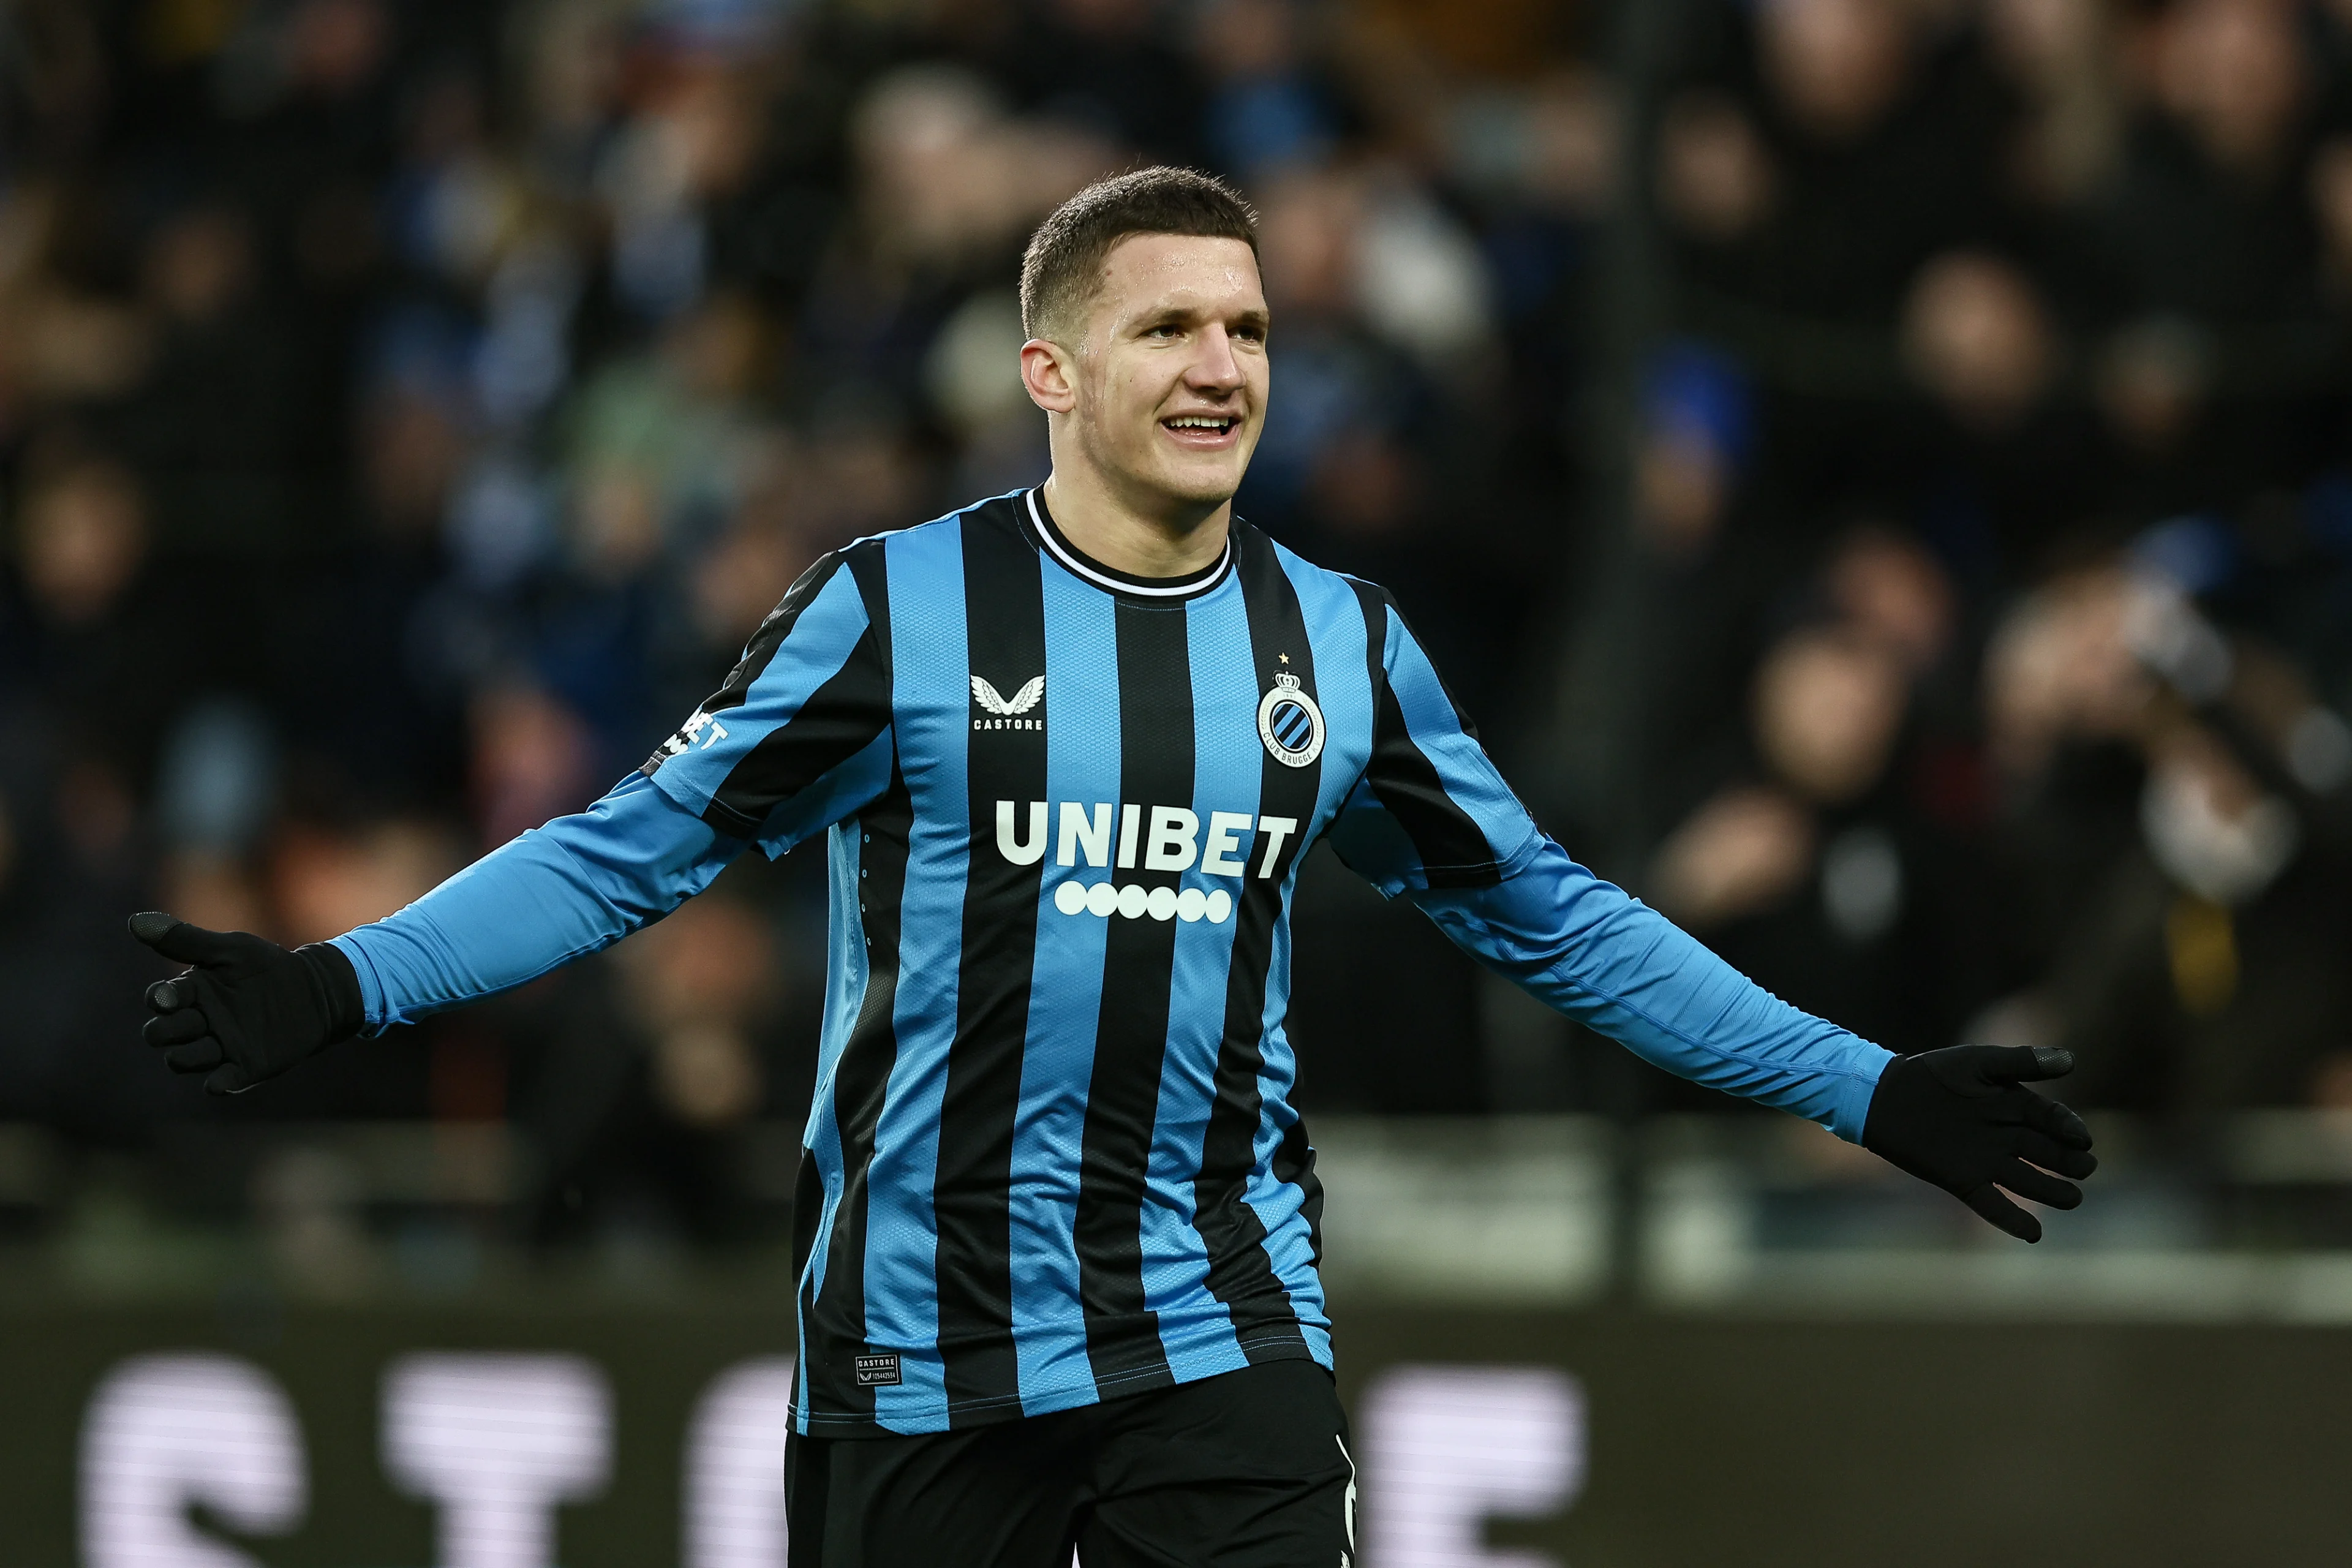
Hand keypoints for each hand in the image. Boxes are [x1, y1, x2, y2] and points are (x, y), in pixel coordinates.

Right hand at [130, 912, 364, 1094]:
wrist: (315, 989)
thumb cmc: (267, 967)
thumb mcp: (231, 949)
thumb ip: (186, 939)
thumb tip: (135, 921)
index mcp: (191, 992)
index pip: (159, 1000)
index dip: (160, 999)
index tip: (170, 996)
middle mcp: (199, 1022)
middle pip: (163, 1034)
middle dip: (165, 1030)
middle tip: (186, 1019)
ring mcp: (220, 1047)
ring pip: (183, 1060)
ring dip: (185, 1056)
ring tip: (207, 1043)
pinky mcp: (244, 1068)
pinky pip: (222, 1082)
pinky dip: (218, 1084)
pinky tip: (220, 1082)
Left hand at [1862, 1045, 2096, 1241]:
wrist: (1885, 1097)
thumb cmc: (1933, 1074)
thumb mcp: (1977, 1063)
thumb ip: (2020, 1062)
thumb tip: (2070, 1059)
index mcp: (2015, 1106)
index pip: (2053, 1120)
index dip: (2070, 1129)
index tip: (2082, 1138)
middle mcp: (2007, 1137)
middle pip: (2047, 1152)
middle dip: (2069, 1162)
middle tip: (2085, 1168)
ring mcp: (1987, 1161)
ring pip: (2027, 1181)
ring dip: (2051, 1191)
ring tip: (2073, 1199)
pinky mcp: (1964, 1181)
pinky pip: (1993, 1205)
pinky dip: (2012, 1220)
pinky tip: (2034, 1234)